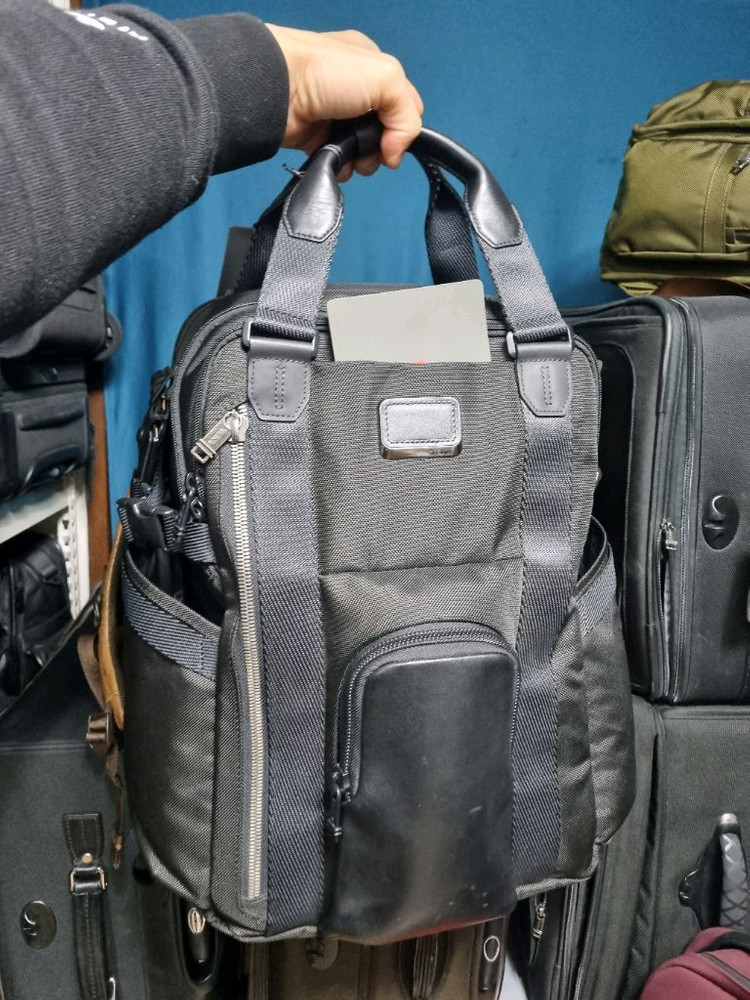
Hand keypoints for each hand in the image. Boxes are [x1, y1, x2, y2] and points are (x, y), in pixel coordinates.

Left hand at [265, 25, 422, 177]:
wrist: (276, 89)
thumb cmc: (325, 72)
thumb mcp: (386, 78)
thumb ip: (406, 115)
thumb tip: (396, 153)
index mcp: (374, 68)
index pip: (404, 104)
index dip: (404, 127)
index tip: (393, 140)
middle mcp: (355, 90)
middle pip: (385, 132)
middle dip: (382, 147)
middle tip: (371, 149)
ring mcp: (335, 115)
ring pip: (363, 149)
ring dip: (362, 161)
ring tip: (351, 157)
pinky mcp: (317, 136)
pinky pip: (339, 160)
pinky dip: (341, 168)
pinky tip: (336, 163)